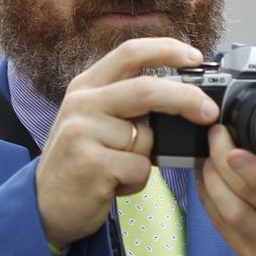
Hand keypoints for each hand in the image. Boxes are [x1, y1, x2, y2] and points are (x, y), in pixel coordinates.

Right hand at [35, 37, 219, 251]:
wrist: (45, 205)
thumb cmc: (80, 161)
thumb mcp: (95, 120)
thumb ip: (128, 102)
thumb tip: (181, 94)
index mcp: (87, 85)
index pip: (130, 53)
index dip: (166, 50)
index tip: (195, 58)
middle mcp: (82, 102)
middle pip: (146, 89)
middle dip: (186, 99)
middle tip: (210, 112)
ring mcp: (84, 131)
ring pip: (146, 137)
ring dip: (145, 159)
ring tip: (119, 168)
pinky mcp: (91, 163)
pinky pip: (139, 167)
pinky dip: (136, 181)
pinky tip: (113, 184)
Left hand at [194, 125, 255, 255]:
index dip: (251, 166)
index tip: (232, 145)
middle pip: (246, 196)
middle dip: (222, 161)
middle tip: (216, 136)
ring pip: (229, 212)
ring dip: (212, 179)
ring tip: (209, 154)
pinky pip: (221, 227)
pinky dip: (209, 198)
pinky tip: (208, 177)